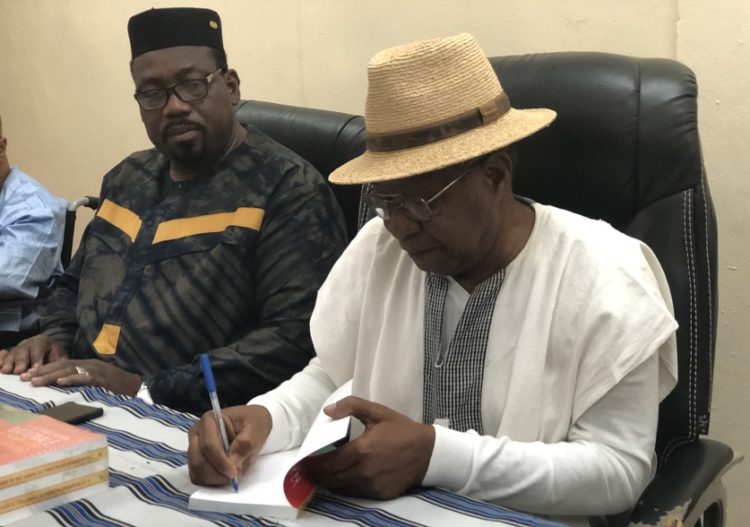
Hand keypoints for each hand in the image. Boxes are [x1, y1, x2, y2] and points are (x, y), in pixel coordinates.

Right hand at [0, 335, 67, 374]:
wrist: (45, 348)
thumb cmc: (53, 355)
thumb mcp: (60, 357)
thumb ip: (58, 364)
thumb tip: (57, 375)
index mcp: (41, 341)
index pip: (38, 350)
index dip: (36, 359)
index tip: (35, 369)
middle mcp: (27, 343)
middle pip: (23, 352)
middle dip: (21, 362)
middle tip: (19, 372)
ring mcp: (17, 348)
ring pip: (12, 354)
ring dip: (9, 363)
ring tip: (7, 371)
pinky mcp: (9, 354)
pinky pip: (3, 355)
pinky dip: (0, 360)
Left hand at [22, 359, 141, 395]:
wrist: (141, 386)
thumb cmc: (120, 387)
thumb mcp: (99, 382)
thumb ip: (84, 381)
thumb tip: (66, 387)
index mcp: (88, 365)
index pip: (63, 364)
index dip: (45, 369)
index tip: (29, 375)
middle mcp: (90, 365)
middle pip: (62, 365)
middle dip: (42, 371)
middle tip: (25, 378)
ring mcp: (97, 371)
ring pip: (69, 370)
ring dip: (51, 375)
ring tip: (36, 381)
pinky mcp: (102, 378)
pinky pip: (84, 377)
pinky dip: (72, 379)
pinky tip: (60, 382)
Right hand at [188, 404, 271, 486]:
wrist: (252, 423)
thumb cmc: (253, 422)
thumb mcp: (255, 429)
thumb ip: (244, 445)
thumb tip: (233, 464)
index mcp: (209, 420)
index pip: (209, 446)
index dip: (220, 463)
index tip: (234, 473)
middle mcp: (197, 433)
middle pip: (198, 461)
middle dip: (216, 474)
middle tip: (234, 476)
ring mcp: (194, 447)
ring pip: (196, 471)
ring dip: (214, 479)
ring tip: (231, 474)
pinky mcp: (197, 459)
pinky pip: (197, 476)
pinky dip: (210, 481)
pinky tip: (224, 476)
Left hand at [303, 396, 434, 499]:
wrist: (428, 452)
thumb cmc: (401, 430)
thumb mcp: (378, 412)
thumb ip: (351, 406)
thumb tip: (327, 411)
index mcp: (361, 450)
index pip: (328, 462)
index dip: (314, 463)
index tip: (305, 460)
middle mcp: (364, 471)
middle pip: (331, 478)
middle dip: (318, 474)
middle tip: (310, 468)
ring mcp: (372, 485)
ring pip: (341, 488)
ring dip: (330, 482)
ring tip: (324, 474)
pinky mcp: (380, 494)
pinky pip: (355, 493)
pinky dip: (346, 487)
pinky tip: (344, 478)